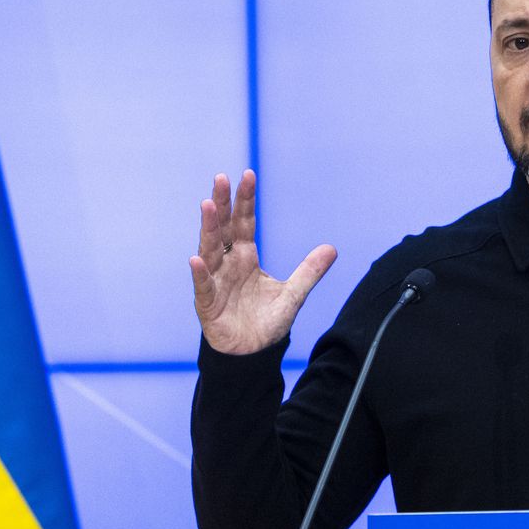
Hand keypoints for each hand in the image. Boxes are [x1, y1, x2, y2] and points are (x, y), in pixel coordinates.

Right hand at [189, 170, 336, 354]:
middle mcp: (228, 264)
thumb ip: (309, 271)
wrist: (252, 354)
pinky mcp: (208, 304)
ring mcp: (215, 281)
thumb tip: (332, 248)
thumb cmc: (266, 321)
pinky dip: (201, 273)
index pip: (244, 223)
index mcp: (246, 257)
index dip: (245, 200)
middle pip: (224, 228)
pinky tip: (196, 259)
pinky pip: (204, 286)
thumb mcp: (293, 294)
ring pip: (210, 250)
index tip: (248, 175)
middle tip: (221, 178)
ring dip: (208, 228)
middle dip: (222, 203)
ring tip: (207, 205)